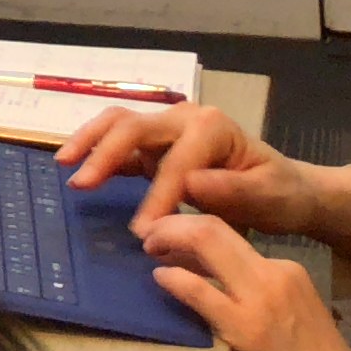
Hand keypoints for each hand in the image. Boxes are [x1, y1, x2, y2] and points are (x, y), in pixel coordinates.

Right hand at [58, 104, 350, 252]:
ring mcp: (168, 129)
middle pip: (134, 127)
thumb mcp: (269, 196)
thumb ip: (233, 190)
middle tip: (80, 184)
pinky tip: (77, 166)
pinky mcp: (157, 145)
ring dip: (90, 142)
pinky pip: (122, 143)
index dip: (157, 196)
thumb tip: (192, 183)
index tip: (142, 232)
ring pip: (119, 124)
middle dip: (105, 154)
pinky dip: (97, 151)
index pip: (176, 162)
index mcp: (212, 128)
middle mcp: (185, 118)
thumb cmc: (280, 194)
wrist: (286, 189)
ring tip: (65, 165)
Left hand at [141, 210, 350, 350]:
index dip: (190, 229)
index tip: (167, 236)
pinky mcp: (248, 330)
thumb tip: (204, 284)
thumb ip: (252, 296)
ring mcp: (262, 299)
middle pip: (211, 226)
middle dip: (171, 222)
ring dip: (167, 239)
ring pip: (205, 242)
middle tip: (148, 235)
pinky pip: (199, 291)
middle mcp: (275, 273)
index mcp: (286, 269)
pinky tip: (160, 279)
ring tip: (148, 248)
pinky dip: (173, 279)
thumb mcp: (289, 316)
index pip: (228, 233)